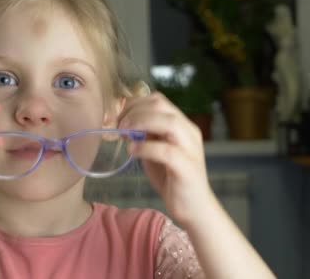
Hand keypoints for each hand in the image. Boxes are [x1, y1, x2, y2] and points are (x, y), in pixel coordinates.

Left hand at [118, 92, 214, 225]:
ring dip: (141, 123)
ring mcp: (190, 149)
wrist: (193, 208)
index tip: (116, 116)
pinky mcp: (187, 168)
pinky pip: (167, 151)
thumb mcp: (154, 150)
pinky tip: (132, 151)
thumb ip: (144, 135)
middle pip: (161, 105)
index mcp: (182, 124)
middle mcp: (189, 132)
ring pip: (169, 122)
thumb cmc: (171, 177)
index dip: (133, 103)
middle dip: (134, 111)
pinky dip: (145, 147)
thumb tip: (122, 122)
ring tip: (123, 133)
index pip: (158, 100)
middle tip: (117, 125)